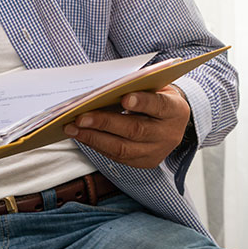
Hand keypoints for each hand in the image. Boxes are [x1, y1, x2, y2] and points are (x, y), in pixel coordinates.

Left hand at [63, 84, 190, 167]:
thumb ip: (135, 87)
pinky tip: (81, 135)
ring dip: (93, 138)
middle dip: (105, 123)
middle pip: (136, 130)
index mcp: (175, 109)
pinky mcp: (145, 162)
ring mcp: (157, 151)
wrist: (172, 120)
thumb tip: (101, 90)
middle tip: (80, 117)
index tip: (125, 98)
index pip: (160, 105)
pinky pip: (117, 157)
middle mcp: (169, 134)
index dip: (143, 102)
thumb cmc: (155, 96)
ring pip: (123, 148)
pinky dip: (97, 145)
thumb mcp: (153, 86)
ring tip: (72, 128)